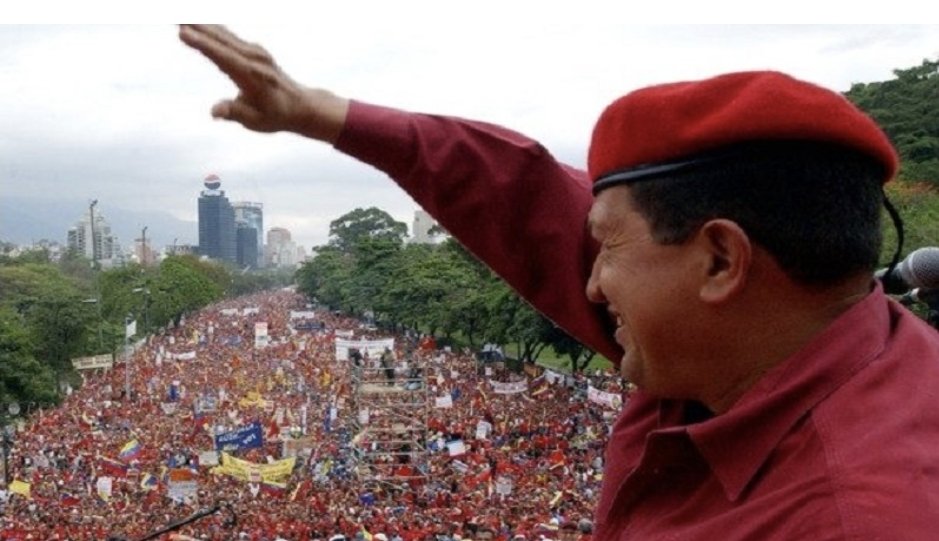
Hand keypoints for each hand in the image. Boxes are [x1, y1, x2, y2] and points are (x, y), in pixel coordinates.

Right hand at [178, 24, 347, 142]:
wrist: (299, 106)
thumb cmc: (276, 116)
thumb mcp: (256, 121)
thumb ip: (235, 113)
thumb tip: (214, 112)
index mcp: (251, 76)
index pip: (222, 57)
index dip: (202, 44)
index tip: (183, 32)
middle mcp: (254, 59)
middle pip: (220, 39)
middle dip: (197, 26)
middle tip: (173, 15)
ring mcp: (255, 52)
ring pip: (224, 34)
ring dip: (202, 23)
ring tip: (180, 15)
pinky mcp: (254, 50)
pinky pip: (229, 36)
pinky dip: (213, 28)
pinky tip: (200, 21)